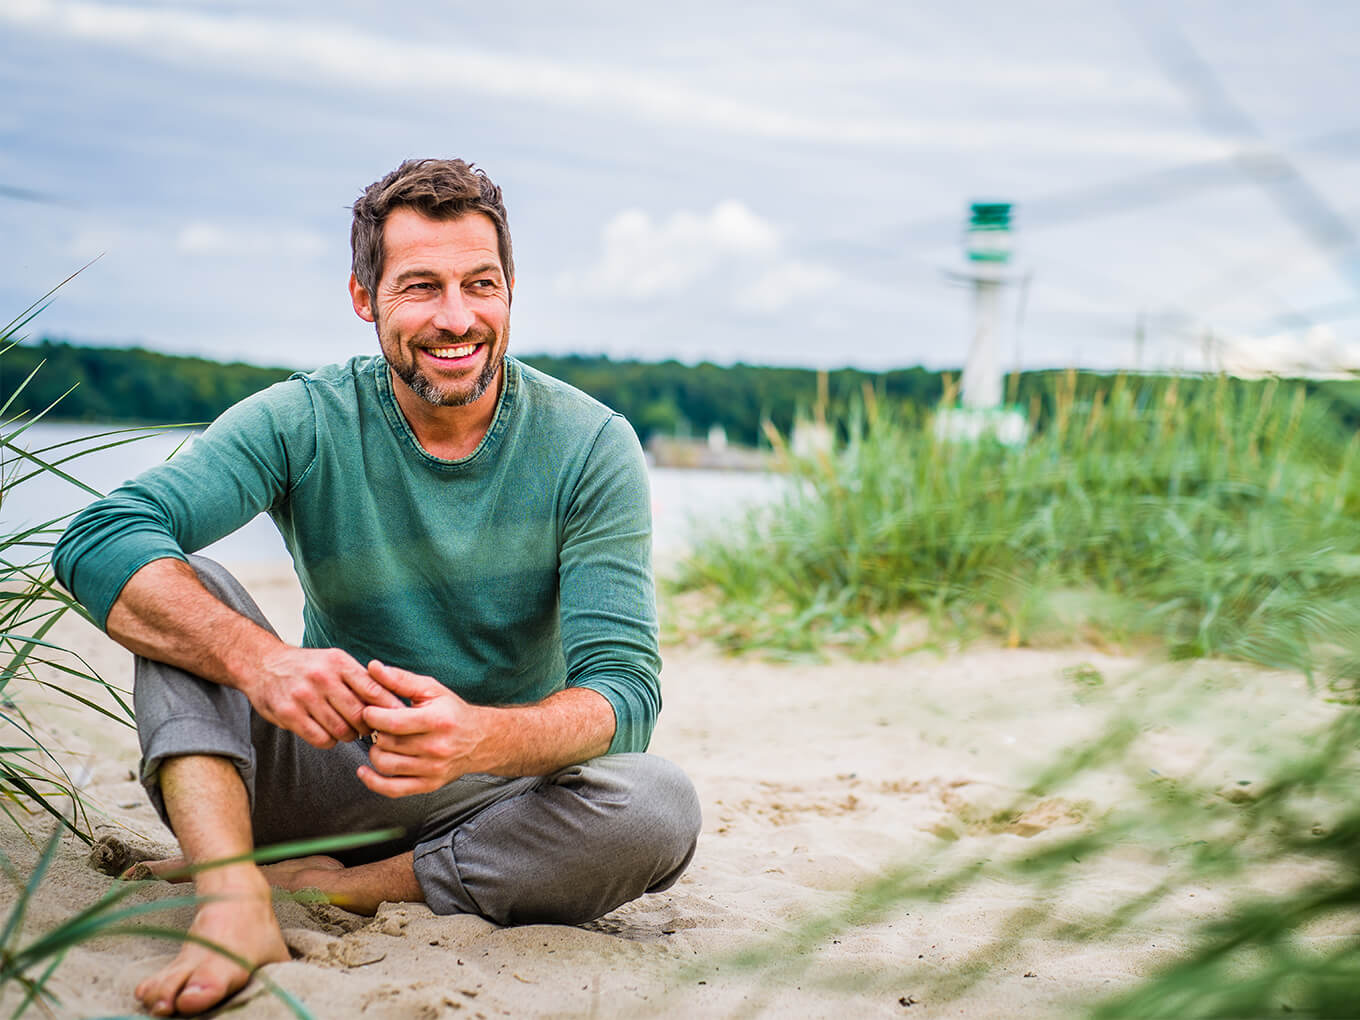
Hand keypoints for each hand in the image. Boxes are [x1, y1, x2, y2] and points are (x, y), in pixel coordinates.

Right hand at [238, 646, 403, 748]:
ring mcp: (304, 696)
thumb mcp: (335, 661)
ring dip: (348, 736)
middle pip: (359, 714)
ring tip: (347, 731)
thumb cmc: (308, 667)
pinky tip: (328, 734)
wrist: (263, 665)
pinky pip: (320, 739)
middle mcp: (322, 677)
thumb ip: (362, 679)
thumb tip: (394, 701)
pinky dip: (329, 741)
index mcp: (339, 662)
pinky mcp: (288, 714)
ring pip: (341, 730)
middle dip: (368, 727)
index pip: (374, 690)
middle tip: (369, 730)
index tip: (398, 720)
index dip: (389, 709)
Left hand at [357, 661, 495, 796]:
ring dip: (375, 753)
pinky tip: (365, 770)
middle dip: (375, 733)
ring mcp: (433, 769)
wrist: (481, 740)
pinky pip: (393, 790)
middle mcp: (436, 748)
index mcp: (437, 721)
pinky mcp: (429, 785)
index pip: (393, 722)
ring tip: (381, 742)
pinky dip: (373, 782)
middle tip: (376, 726)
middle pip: (387, 744)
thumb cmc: (452, 712)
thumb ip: (400, 679)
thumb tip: (373, 667)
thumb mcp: (431, 690)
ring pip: (386, 765)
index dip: (372, 716)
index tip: (369, 710)